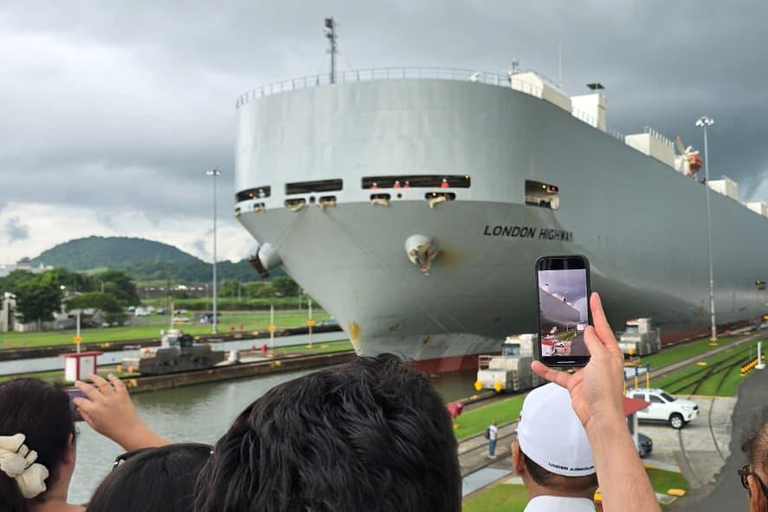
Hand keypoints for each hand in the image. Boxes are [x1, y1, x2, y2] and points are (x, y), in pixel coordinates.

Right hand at [73, 374, 167, 450]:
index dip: (76, 400)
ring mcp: (113, 397)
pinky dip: (114, 378)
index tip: (74, 398)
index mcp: (94, 410)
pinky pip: (118, 384)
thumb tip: (78, 408)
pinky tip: (110, 375)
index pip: (81, 401)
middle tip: (77, 382)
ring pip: (102, 383)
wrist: (129, 430)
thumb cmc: (111, 430)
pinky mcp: (123, 395)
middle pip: (89, 389)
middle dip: (81, 385)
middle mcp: (102, 402)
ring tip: (90, 375)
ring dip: (95, 378)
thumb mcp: (94, 425)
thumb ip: (85, 416)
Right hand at [532, 292, 625, 432]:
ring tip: (554, 335)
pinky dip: (547, 370)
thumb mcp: (602, 359)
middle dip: (580, 326)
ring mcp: (586, 371)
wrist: (599, 416)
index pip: (602, 327)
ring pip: (571, 355)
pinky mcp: (575, 383)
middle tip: (573, 312)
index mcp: (610, 353)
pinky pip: (558, 373)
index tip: (593, 297)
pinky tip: (538, 365)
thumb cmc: (606, 391)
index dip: (598, 311)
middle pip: (588, 338)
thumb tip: (589, 330)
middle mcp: (599, 360)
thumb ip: (594, 343)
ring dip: (561, 348)